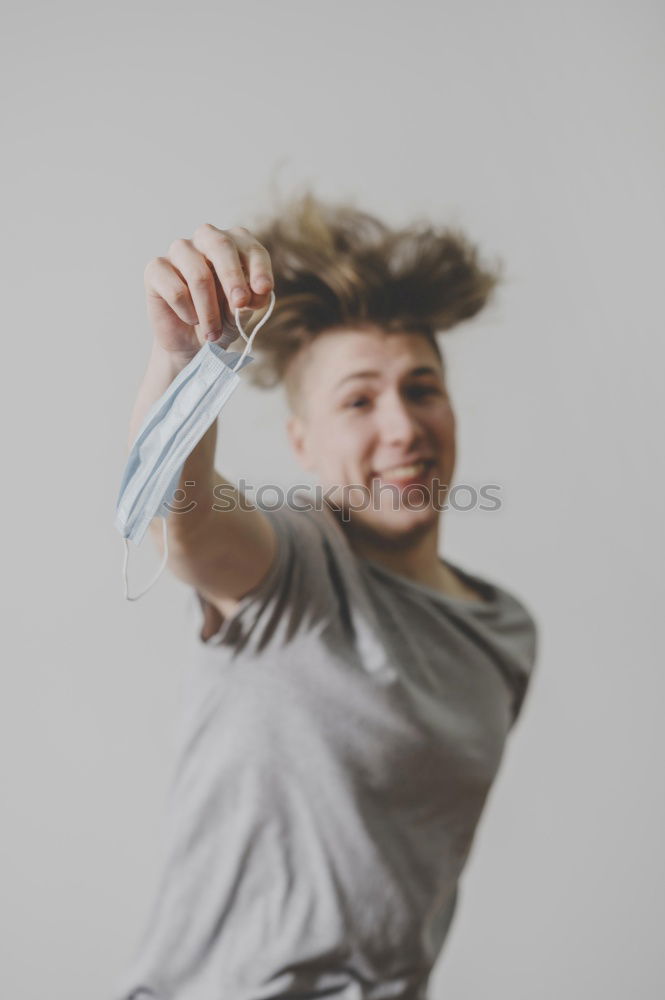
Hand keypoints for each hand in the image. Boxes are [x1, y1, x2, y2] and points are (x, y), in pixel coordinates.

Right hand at [143, 223, 273, 357]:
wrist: (191, 341)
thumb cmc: (222, 319)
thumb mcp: (241, 312)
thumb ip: (248, 301)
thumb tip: (245, 298)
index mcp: (234, 244)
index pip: (250, 247)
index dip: (259, 268)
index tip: (264, 290)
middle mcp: (206, 238)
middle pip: (221, 246)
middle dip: (233, 278)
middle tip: (241, 304)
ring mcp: (179, 250)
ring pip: (199, 275)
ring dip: (209, 311)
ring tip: (213, 333)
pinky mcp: (156, 269)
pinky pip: (176, 291)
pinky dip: (188, 312)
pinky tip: (191, 319)